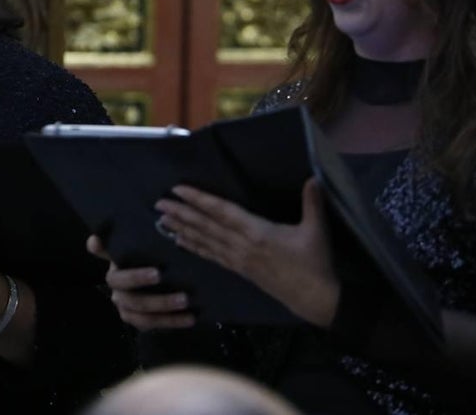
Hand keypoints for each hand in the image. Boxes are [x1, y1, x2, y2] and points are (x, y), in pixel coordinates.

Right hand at [86, 234, 194, 330]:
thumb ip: (131, 237)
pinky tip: (190, 317)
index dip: (116, 262)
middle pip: (126, 291)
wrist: (160, 281)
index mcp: (115, 268)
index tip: (135, 258)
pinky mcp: (139, 321)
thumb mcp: (142, 244)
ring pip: (140, 311)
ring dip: (162, 306)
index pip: (111, 269)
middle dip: (142, 283)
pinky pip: (152, 324)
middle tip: (161, 275)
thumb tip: (100, 236)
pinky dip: (172, 322)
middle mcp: (117, 290)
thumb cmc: (149, 257)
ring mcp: (127, 308)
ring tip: (185, 301)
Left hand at [154, 178, 339, 326]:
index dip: (199, 200)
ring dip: (182, 229)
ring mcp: (238, 260)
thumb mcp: (317, 230)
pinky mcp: (239, 270)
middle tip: (159, 203)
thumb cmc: (314, 262)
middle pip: (206, 226)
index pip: (222, 212)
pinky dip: (194, 247)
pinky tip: (180, 241)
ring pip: (205, 241)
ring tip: (162, 220)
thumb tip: (313, 178)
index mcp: (257, 232)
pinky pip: (211, 256)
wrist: (313, 298)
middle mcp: (242, 246)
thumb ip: (312, 203)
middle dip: (181, 214)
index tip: (179, 190)